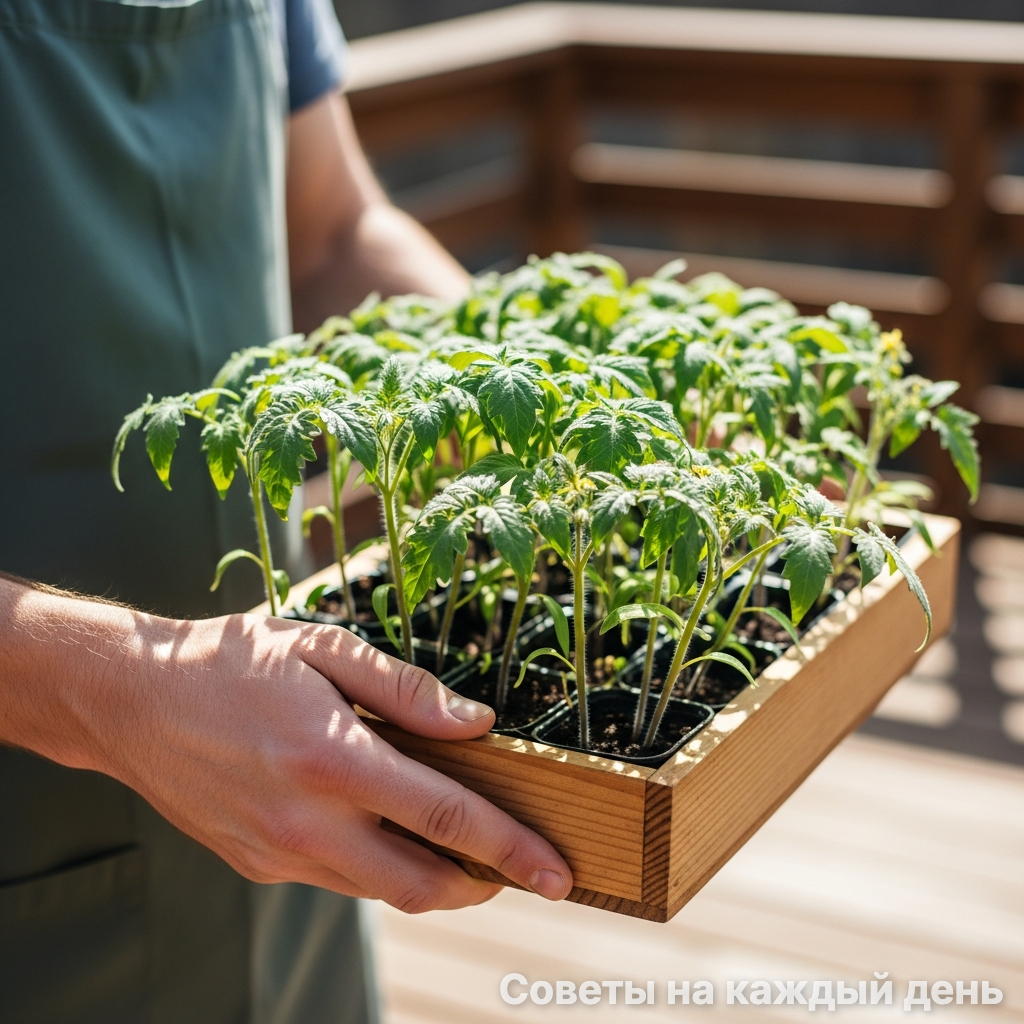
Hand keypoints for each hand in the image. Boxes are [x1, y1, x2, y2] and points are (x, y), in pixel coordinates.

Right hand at [0, 580, 571, 911]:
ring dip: (435, 882)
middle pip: (422, 885)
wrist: (131, 700)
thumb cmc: (234, 662)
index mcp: (333, 759)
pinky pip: (338, 881)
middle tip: (522, 870)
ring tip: (466, 852)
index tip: (557, 871)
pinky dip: (379, 868)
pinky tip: (387, 832)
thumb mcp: (324, 648)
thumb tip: (476, 726)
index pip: (446, 818)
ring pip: (381, 893)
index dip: (511, 847)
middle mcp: (307, 821)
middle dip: (485, 886)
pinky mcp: (256, 865)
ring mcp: (279, 854)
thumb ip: (406, 690)